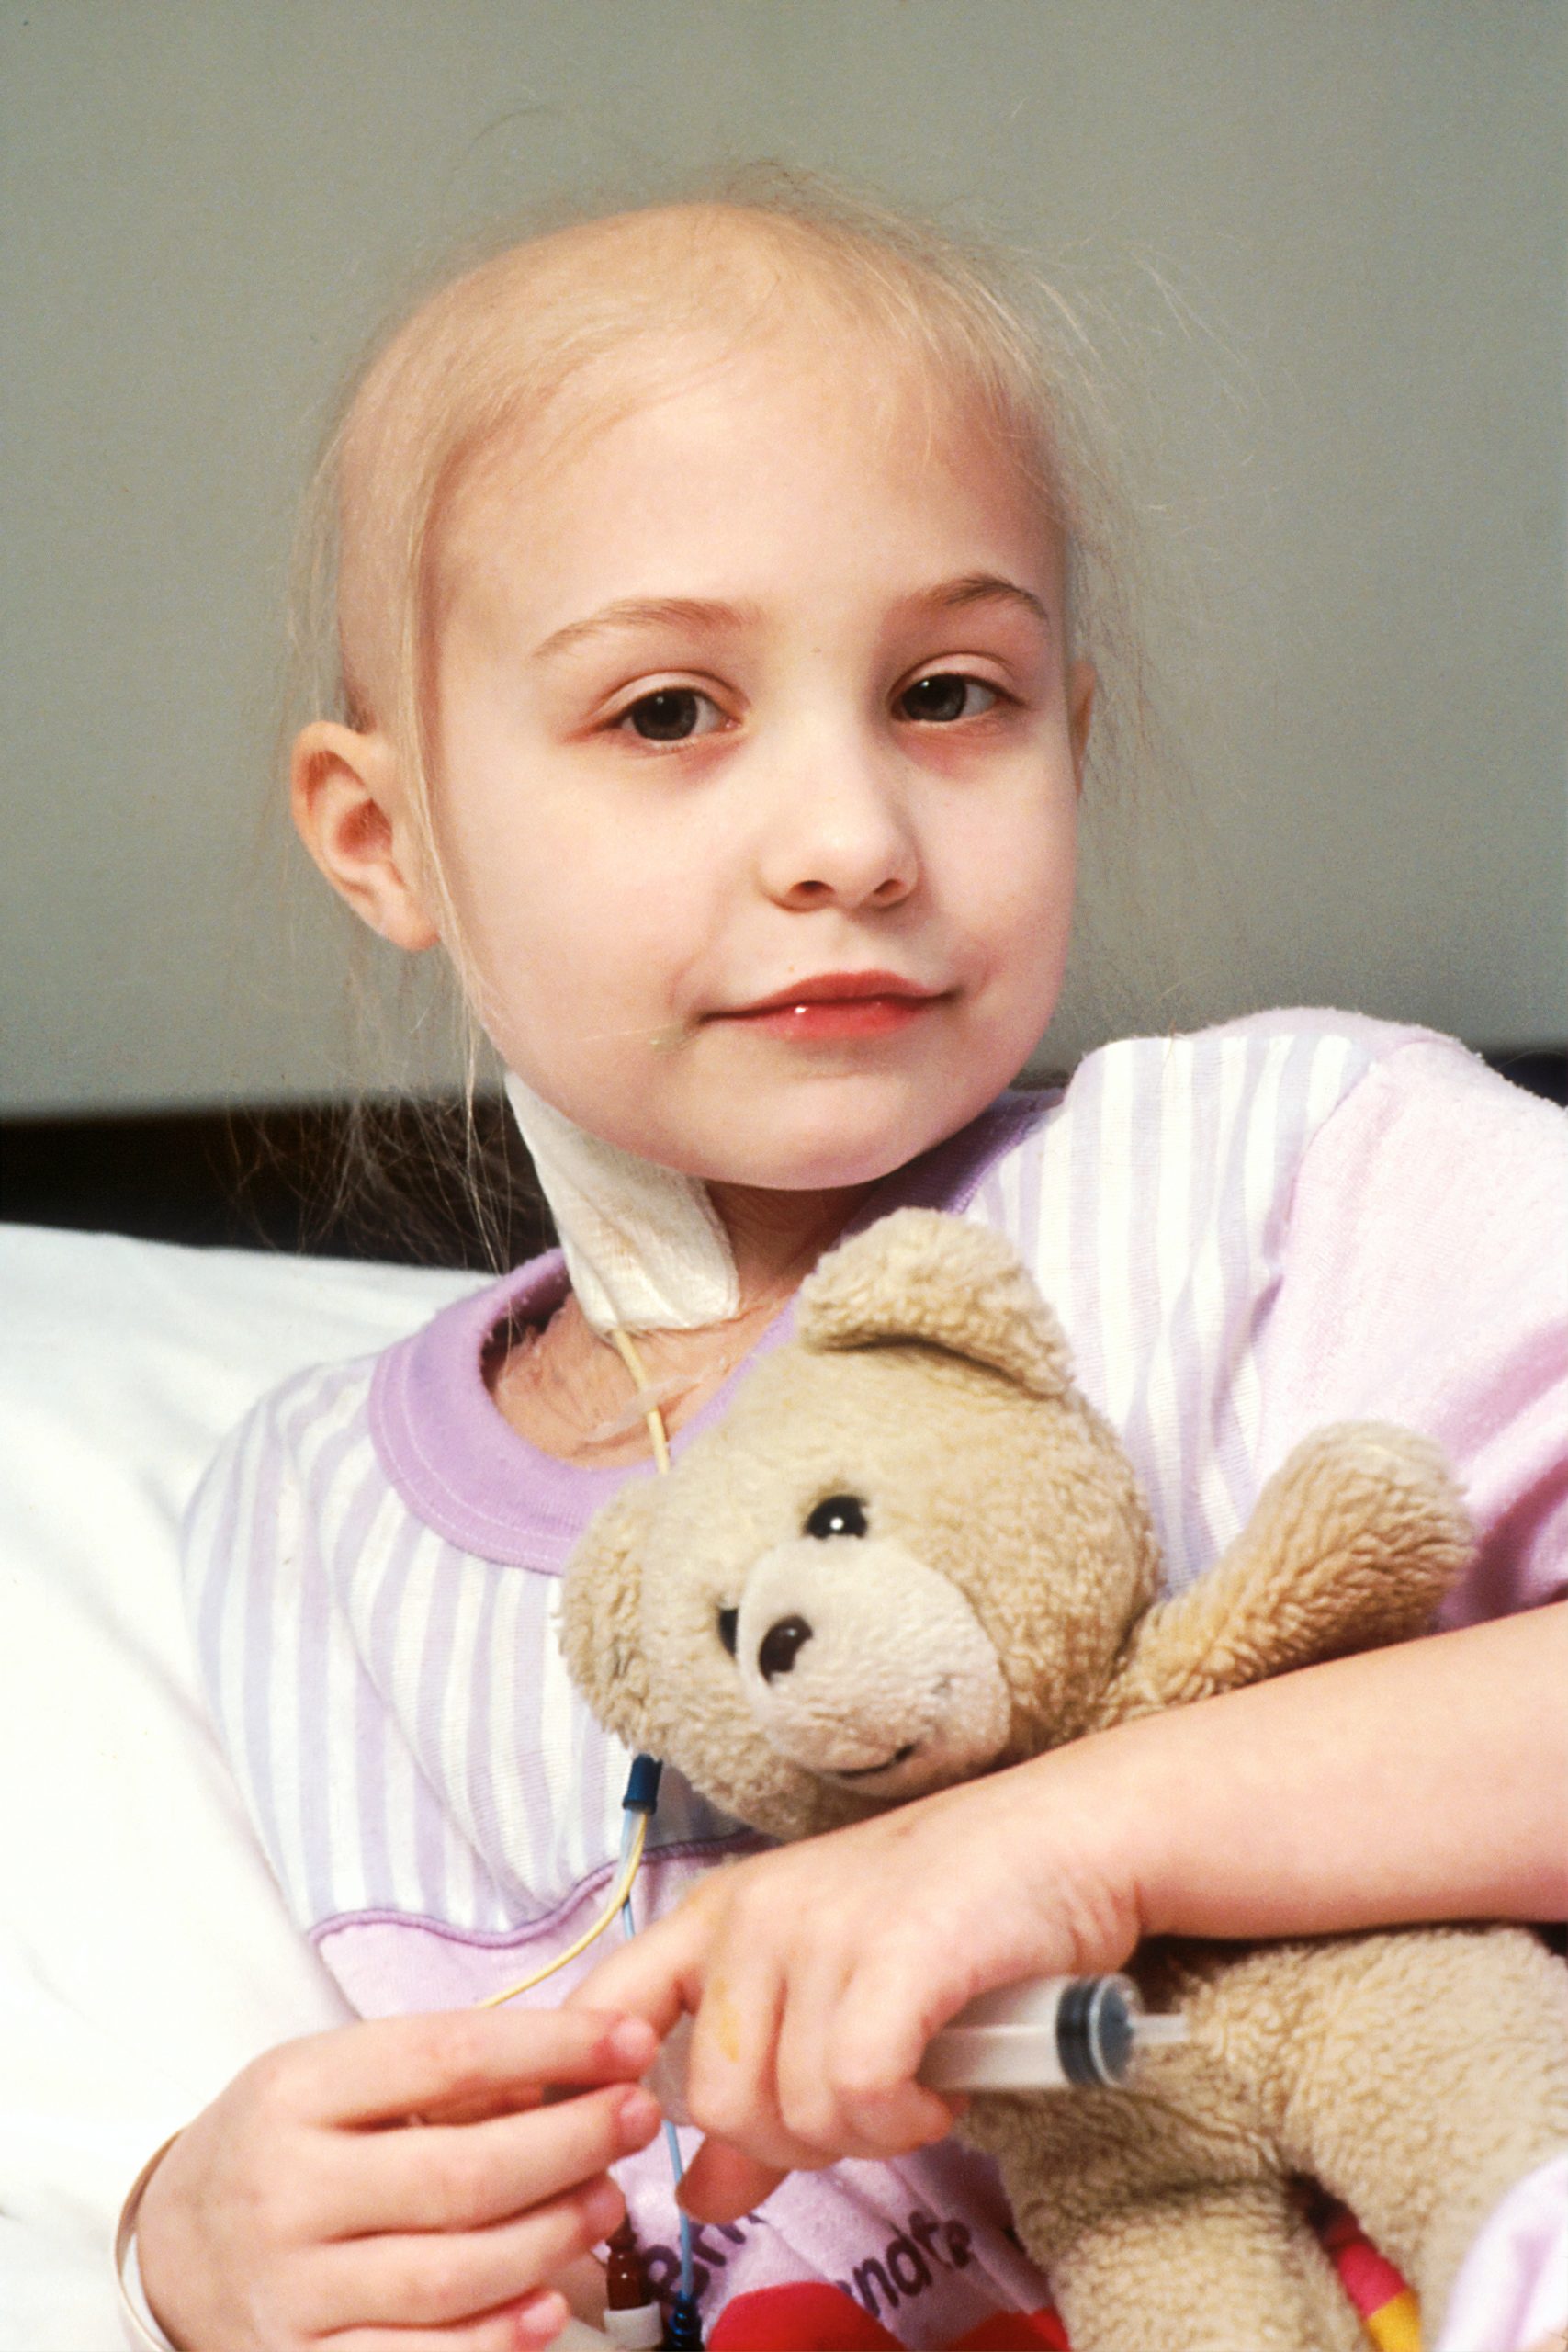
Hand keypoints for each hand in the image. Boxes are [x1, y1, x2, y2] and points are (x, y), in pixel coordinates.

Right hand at [136, 2006, 662, 2351]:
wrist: (171, 2245)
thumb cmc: (285, 2141)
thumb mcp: (336, 2077)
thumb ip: (446, 2076)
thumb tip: (579, 2070)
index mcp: (295, 2090)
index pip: (446, 2058)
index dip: (552, 2049)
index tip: (631, 2042)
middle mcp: (285, 2189)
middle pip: (463, 2173)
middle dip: (572, 2143)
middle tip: (637, 2119)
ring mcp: (290, 2290)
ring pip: (453, 2273)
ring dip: (553, 2237)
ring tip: (609, 2200)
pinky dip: (496, 2339)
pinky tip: (552, 2304)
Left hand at [574, 1752, 1140, 2222]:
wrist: (1067, 1837)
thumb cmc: (953, 1915)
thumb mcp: (832, 1993)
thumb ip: (761, 2094)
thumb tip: (698, 2198)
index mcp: (720, 1913)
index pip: (604, 2009)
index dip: (601, 2095)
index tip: (649, 2147)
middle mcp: (754, 1912)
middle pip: (713, 2101)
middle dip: (791, 2142)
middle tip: (862, 2110)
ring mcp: (821, 1927)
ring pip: (790, 2110)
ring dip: (863, 2135)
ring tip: (914, 2088)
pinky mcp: (893, 1953)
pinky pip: (857, 2093)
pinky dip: (903, 2121)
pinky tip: (938, 2094)